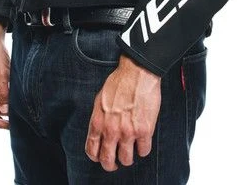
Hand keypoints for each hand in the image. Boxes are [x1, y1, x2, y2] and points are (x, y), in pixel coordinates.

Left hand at [85, 53, 161, 170]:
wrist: (137, 72)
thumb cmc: (119, 82)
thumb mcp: (100, 99)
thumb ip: (99, 118)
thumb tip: (99, 133)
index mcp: (98, 122)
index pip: (91, 151)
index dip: (97, 158)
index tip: (102, 157)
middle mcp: (111, 130)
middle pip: (108, 161)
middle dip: (111, 164)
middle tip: (116, 161)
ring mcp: (128, 132)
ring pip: (127, 160)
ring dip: (129, 157)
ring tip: (131, 150)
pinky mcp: (144, 130)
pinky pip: (144, 151)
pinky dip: (143, 149)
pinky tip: (143, 141)